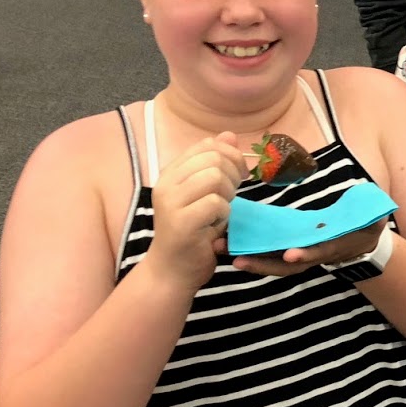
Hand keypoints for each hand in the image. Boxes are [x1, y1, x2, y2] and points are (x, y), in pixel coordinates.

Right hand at [142, 132, 247, 291]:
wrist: (172, 271)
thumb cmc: (193, 233)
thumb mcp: (205, 194)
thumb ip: (215, 164)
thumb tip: (229, 135)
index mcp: (170, 173)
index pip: (206, 145)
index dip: (230, 155)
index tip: (239, 175)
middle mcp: (166, 183)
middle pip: (213, 158)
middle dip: (233, 174)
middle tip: (234, 196)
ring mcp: (171, 202)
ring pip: (214, 177)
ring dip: (228, 195)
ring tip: (221, 212)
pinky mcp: (181, 222)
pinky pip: (216, 203)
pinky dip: (225, 215)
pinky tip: (216, 226)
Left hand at [232, 216, 388, 276]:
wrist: (363, 238)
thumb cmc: (367, 223)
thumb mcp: (372, 216)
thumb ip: (370, 212)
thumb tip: (372, 202)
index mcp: (334, 245)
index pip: (319, 252)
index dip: (307, 253)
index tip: (291, 254)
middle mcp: (313, 253)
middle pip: (286, 264)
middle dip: (262, 263)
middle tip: (236, 259)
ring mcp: (300, 253)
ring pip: (271, 261)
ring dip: (247, 257)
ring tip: (221, 249)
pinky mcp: (288, 247)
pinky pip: (267, 251)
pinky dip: (248, 249)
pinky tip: (227, 242)